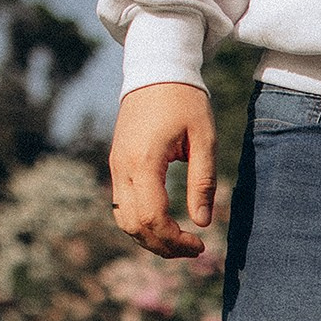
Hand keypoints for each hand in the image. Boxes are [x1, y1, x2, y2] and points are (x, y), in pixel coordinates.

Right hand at [110, 82, 216, 258]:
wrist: (156, 70)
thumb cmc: (185, 101)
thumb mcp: (204, 139)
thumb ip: (202, 182)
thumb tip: (203, 222)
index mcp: (144, 161)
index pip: (153, 217)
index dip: (175, 240)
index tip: (201, 245)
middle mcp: (122, 166)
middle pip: (134, 225)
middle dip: (163, 246)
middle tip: (194, 250)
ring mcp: (115, 165)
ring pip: (123, 218)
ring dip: (150, 238)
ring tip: (181, 242)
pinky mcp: (117, 163)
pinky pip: (122, 204)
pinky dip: (141, 222)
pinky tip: (166, 225)